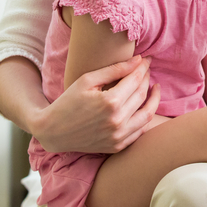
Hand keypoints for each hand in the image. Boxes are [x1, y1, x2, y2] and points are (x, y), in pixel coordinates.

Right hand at [32, 55, 160, 153]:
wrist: (52, 131)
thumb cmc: (68, 102)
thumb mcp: (87, 80)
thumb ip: (115, 69)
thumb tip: (138, 60)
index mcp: (110, 102)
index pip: (135, 80)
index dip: (142, 67)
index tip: (146, 59)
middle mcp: (117, 121)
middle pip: (142, 94)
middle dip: (146, 79)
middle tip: (146, 70)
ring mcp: (118, 136)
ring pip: (147, 114)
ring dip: (153, 99)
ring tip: (154, 87)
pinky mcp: (117, 146)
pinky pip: (140, 131)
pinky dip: (145, 117)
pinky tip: (145, 106)